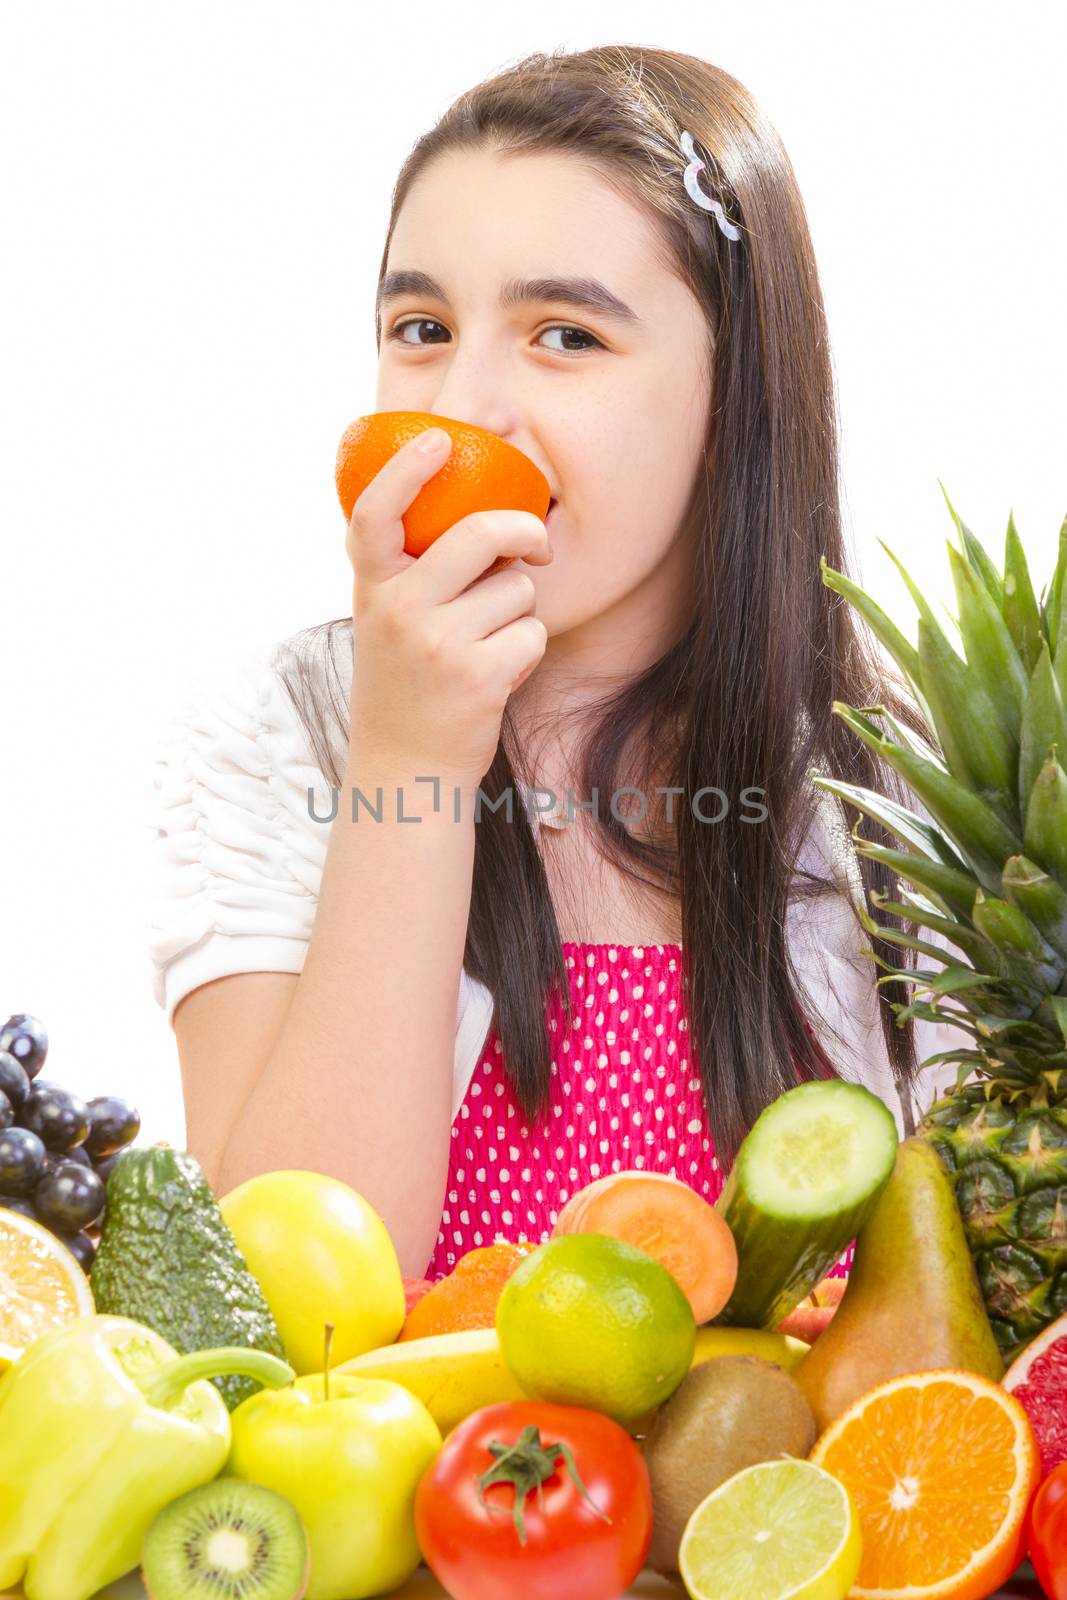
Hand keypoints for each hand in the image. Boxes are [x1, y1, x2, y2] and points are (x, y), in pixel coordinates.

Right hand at [345, 429, 553, 791]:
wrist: (405, 766)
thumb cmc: (407, 679)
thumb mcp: (388, 617)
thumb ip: (416, 568)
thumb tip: (490, 516)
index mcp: (372, 586)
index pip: (375, 514)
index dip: (405, 472)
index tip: (438, 440)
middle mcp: (398, 610)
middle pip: (480, 533)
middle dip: (522, 531)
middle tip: (535, 547)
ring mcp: (437, 644)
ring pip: (517, 589)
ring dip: (518, 613)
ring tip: (486, 645)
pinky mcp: (478, 677)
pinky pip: (532, 634)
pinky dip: (526, 653)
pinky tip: (498, 675)